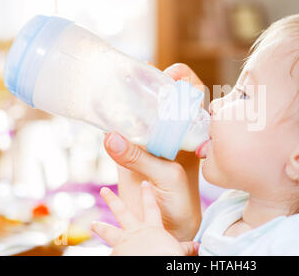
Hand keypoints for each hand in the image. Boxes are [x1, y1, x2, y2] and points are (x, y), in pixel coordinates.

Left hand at [91, 181, 198, 255]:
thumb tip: (197, 247)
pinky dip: (112, 254)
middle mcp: (135, 232)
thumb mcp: (178, 250)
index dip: (147, 194)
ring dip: (101, 227)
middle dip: (112, 200)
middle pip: (122, 212)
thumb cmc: (168, 256)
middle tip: (103, 190)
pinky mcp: (115, 254)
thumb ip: (184, 247)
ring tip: (92, 224)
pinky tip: (110, 254)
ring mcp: (123, 243)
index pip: (150, 206)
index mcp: (152, 228)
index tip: (144, 183)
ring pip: (109, 232)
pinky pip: (111, 253)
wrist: (155, 263)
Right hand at [105, 63, 204, 240]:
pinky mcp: (128, 149)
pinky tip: (106, 107)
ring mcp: (149, 138)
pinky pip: (120, 128)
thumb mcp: (166, 176)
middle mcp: (171, 130)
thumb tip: (110, 136)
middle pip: (164, 96)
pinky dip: (113, 116)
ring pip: (141, 109)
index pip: (193, 95)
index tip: (171, 75)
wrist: (163, 223)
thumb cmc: (179, 199)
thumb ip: (140, 158)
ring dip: (132, 95)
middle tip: (140, 74)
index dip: (185, 80)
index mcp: (190, 132)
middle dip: (153, 81)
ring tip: (121, 82)